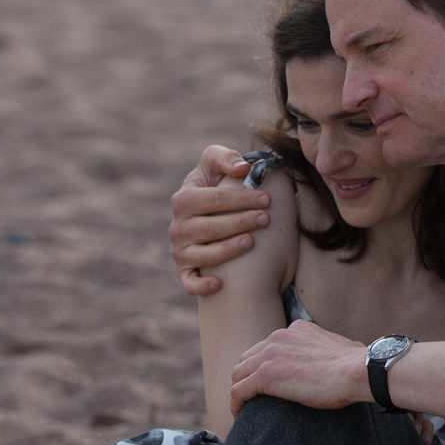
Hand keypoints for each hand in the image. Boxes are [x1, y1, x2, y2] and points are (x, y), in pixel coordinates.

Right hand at [170, 145, 271, 295]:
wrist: (203, 214)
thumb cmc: (213, 186)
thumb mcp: (213, 166)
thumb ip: (225, 158)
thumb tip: (243, 169)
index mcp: (183, 199)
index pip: (213, 199)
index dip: (241, 198)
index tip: (267, 199)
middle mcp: (177, 227)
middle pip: (208, 228)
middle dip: (239, 222)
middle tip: (265, 219)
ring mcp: (179, 251)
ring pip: (202, 256)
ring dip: (226, 250)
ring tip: (251, 242)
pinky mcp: (183, 271)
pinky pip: (188, 283)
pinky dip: (201, 286)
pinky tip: (220, 284)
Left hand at [229, 320, 369, 414]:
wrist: (357, 371)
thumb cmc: (357, 365)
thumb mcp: (342, 346)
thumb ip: (332, 348)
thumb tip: (345, 354)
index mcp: (296, 330)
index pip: (268, 346)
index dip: (263, 365)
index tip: (267, 383)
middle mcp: (279, 337)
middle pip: (248, 358)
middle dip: (246, 377)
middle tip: (251, 398)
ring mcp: (270, 355)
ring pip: (238, 374)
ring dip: (239, 391)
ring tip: (244, 409)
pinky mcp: (265, 375)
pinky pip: (238, 391)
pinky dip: (236, 405)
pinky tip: (240, 416)